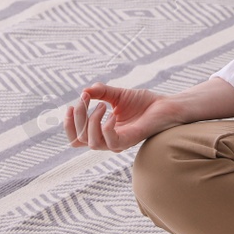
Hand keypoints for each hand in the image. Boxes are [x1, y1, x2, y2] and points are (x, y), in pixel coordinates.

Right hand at [64, 83, 178, 151]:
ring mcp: (118, 143)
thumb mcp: (116, 94)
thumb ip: (100, 92)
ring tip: (101, 105)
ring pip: (91, 143)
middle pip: (79, 139)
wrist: (165, 105)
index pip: (76, 138)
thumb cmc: (143, 103)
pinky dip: (106, 126)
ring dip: (91, 120)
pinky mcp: (129, 141)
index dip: (68, 125)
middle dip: (78, 117)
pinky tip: (112, 113)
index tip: (70, 106)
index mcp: (102, 132)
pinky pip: (110, 141)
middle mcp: (108, 141)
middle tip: (85, 99)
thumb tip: (84, 91)